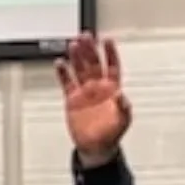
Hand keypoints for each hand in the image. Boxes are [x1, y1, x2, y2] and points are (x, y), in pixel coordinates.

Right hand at [55, 33, 132, 164]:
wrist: (95, 147)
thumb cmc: (111, 134)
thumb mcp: (123, 122)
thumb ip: (123, 108)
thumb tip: (122, 96)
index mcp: (112, 88)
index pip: (112, 65)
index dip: (110, 52)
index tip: (107, 40)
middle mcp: (98, 86)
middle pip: (94, 62)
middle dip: (90, 49)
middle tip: (85, 36)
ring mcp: (85, 91)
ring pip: (80, 68)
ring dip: (77, 56)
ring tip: (73, 45)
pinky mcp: (72, 98)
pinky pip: (66, 82)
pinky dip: (63, 73)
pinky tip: (60, 63)